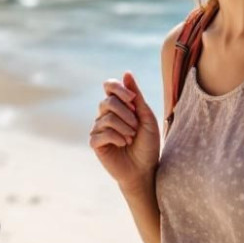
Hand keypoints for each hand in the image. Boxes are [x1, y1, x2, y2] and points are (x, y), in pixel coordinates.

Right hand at [89, 72, 159, 191]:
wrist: (144, 169)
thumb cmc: (148, 144)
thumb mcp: (147, 118)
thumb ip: (136, 96)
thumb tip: (126, 73)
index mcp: (118, 106)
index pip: (109, 86)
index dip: (118, 89)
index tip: (132, 99)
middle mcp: (105, 114)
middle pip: (108, 101)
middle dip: (127, 114)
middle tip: (136, 127)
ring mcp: (98, 128)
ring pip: (106, 118)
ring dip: (125, 128)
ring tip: (131, 138)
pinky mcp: (95, 142)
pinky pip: (102, 133)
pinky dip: (116, 138)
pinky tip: (122, 144)